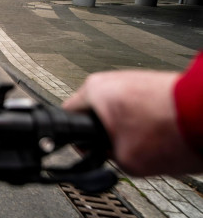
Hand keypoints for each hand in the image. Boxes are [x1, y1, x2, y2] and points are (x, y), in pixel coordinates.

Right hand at [64, 70, 202, 175]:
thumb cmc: (169, 129)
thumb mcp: (125, 159)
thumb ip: (107, 155)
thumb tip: (111, 153)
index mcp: (92, 90)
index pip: (68, 117)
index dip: (78, 141)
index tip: (90, 151)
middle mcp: (109, 78)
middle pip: (96, 114)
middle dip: (107, 134)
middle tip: (122, 151)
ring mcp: (132, 78)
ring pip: (119, 110)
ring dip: (128, 127)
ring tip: (146, 142)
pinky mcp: (152, 82)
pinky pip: (138, 106)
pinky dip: (146, 120)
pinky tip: (159, 133)